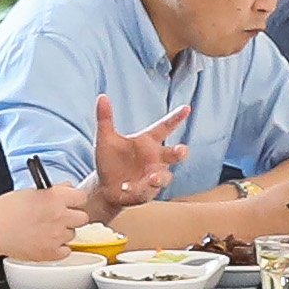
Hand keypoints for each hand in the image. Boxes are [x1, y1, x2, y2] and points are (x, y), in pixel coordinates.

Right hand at [0, 180, 94, 264]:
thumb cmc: (4, 210)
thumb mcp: (30, 192)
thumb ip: (53, 190)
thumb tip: (66, 188)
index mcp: (55, 198)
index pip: (82, 197)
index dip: (74, 199)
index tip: (69, 202)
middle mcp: (60, 217)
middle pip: (82, 217)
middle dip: (72, 216)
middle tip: (59, 217)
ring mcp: (57, 236)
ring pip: (73, 234)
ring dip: (64, 232)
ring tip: (46, 230)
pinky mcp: (51, 253)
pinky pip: (66, 250)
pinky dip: (58, 248)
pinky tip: (45, 242)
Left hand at [86, 96, 190, 217]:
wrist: (103, 186)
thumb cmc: (109, 160)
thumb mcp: (105, 139)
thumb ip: (105, 118)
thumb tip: (102, 96)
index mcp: (148, 141)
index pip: (165, 127)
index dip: (176, 118)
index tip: (186, 107)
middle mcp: (155, 158)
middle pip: (174, 154)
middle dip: (180, 152)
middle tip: (181, 150)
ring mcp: (153, 176)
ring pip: (165, 176)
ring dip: (160, 177)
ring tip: (152, 178)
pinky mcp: (147, 192)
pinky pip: (147, 191)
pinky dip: (138, 189)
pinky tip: (126, 187)